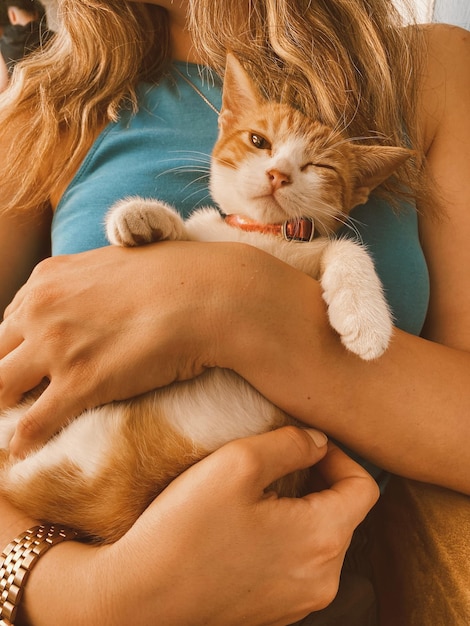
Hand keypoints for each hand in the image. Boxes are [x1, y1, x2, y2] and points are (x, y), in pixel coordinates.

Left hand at [0, 241, 329, 457]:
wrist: (211, 295)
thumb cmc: (178, 276)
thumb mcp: (121, 264)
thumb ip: (93, 280)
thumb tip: (99, 299)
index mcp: (49, 279)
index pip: (10, 321)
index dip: (16, 349)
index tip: (26, 367)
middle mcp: (42, 310)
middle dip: (4, 377)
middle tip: (17, 397)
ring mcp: (57, 347)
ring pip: (0, 387)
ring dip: (7, 408)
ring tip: (15, 424)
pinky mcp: (80, 384)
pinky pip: (32, 423)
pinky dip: (24, 440)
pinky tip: (25, 451)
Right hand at [21, 427, 377, 625]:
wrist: (136, 598)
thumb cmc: (185, 529)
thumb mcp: (238, 463)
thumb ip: (290, 444)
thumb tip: (318, 443)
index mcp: (324, 541)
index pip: (364, 487)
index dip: (340, 456)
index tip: (304, 445)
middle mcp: (322, 580)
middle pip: (342, 514)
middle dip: (316, 482)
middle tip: (275, 464)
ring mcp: (298, 603)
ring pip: (317, 539)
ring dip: (296, 510)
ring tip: (255, 494)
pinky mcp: (272, 612)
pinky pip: (294, 564)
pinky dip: (280, 539)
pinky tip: (242, 528)